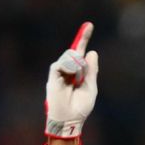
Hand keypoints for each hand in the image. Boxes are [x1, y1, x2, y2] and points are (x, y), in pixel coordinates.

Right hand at [45, 22, 98, 138]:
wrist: (70, 119)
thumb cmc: (80, 107)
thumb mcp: (91, 87)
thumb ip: (91, 70)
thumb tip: (92, 52)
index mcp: (78, 72)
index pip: (80, 52)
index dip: (83, 39)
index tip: (89, 25)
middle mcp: (68, 70)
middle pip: (75, 51)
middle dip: (82, 55)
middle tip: (83, 74)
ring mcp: (60, 72)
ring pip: (69, 56)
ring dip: (77, 66)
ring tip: (77, 80)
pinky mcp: (53, 76)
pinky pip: (61, 63)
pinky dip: (68, 68)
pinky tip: (71, 77)